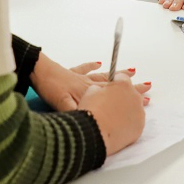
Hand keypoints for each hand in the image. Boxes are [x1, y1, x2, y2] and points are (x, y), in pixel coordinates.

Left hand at [30, 54, 149, 111]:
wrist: (37, 71)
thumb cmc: (51, 89)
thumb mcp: (65, 105)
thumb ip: (79, 113)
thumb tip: (92, 121)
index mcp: (90, 92)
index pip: (115, 95)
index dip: (130, 97)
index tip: (146, 97)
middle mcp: (88, 83)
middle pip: (114, 84)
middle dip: (130, 86)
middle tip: (146, 85)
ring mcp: (79, 76)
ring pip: (103, 75)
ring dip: (117, 74)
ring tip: (131, 70)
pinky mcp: (69, 72)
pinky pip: (84, 68)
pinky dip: (92, 65)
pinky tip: (98, 62)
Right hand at [78, 73, 145, 154]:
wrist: (95, 132)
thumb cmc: (92, 110)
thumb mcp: (90, 92)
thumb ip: (99, 88)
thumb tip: (101, 91)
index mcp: (122, 84)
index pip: (122, 77)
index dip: (116, 82)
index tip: (114, 86)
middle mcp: (134, 95)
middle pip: (132, 92)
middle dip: (125, 96)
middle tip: (120, 101)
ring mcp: (139, 111)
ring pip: (135, 108)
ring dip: (128, 110)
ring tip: (118, 117)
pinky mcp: (140, 126)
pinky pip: (135, 122)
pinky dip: (129, 123)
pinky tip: (120, 126)